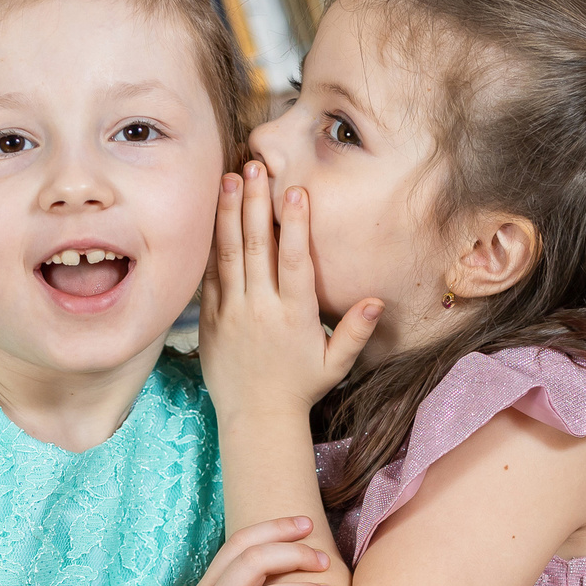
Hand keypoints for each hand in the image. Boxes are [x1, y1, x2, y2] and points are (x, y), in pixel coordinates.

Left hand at [199, 163, 382, 418]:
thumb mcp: (335, 364)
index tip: (295, 191)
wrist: (256, 419)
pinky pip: (209, 277)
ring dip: (230, 214)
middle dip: (256, 203)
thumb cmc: (300, 388)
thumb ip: (355, 331)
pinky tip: (212, 217)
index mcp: (294, 316)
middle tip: (255, 166)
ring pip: (229, 254)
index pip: (295, 262)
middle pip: (258, 247)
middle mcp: (260, 308)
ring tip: (230, 179)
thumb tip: (377, 300)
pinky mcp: (209, 320)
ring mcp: (231, 312)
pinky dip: (210, 245)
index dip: (296, 226)